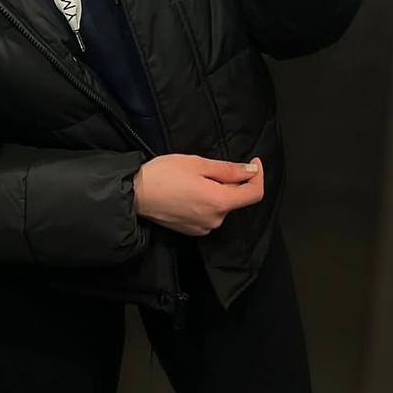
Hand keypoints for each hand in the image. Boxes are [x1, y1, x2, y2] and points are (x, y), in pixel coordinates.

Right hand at [132, 153, 264, 236]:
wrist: (134, 195)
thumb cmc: (163, 175)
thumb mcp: (198, 164)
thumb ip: (229, 170)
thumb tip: (251, 171)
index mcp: (219, 202)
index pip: (254, 193)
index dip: (258, 175)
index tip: (253, 162)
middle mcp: (215, 220)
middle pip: (236, 198)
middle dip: (230, 181)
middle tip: (207, 167)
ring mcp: (204, 228)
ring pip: (221, 205)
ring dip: (216, 191)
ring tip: (193, 179)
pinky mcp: (193, 230)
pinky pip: (209, 214)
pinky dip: (206, 201)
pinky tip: (188, 191)